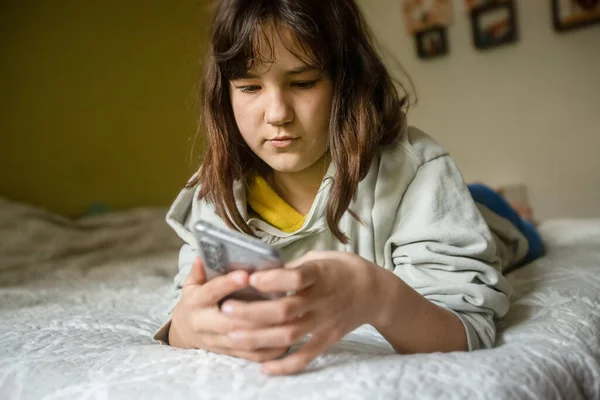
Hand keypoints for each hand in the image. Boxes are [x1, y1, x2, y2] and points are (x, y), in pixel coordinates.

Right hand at [168, 257, 289, 361]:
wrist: (184, 332)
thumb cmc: (195, 302)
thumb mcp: (192, 285)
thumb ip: (198, 272)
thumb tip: (202, 256)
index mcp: (195, 303)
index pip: (210, 292)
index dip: (227, 285)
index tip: (245, 275)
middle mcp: (204, 324)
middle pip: (229, 322)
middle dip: (252, 314)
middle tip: (276, 302)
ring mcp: (216, 341)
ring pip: (242, 341)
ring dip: (265, 333)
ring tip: (286, 320)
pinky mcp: (228, 353)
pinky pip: (249, 355)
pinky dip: (268, 351)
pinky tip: (286, 340)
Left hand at [219, 251, 384, 374]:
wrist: (375, 292)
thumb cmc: (341, 269)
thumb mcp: (320, 257)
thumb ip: (293, 267)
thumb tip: (260, 271)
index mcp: (320, 274)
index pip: (296, 278)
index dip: (272, 280)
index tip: (250, 278)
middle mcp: (322, 300)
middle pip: (285, 310)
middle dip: (253, 312)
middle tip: (225, 309)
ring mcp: (324, 322)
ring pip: (289, 335)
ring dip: (259, 337)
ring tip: (232, 336)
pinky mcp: (327, 339)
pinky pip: (305, 356)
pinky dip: (284, 365)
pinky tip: (262, 368)